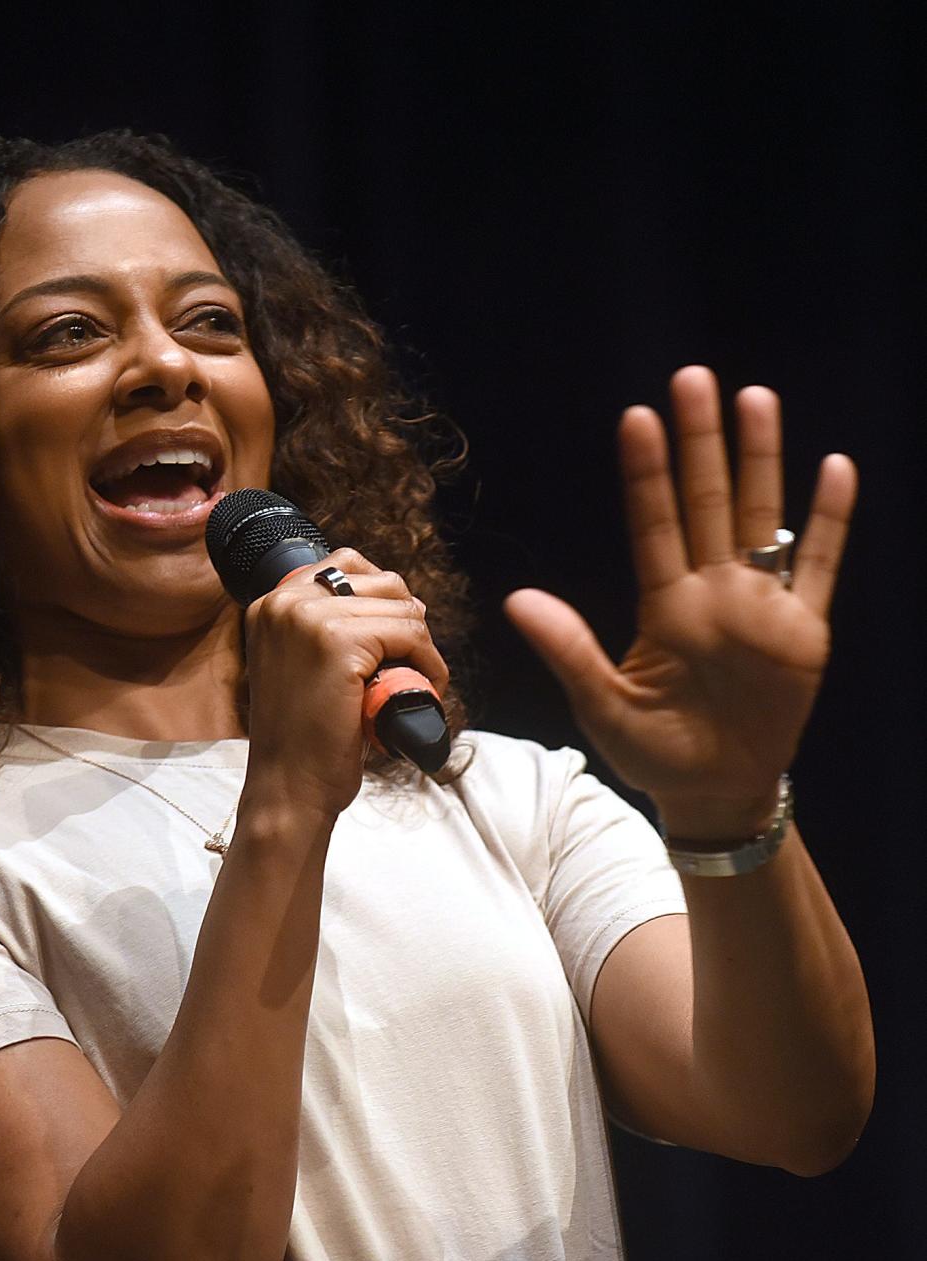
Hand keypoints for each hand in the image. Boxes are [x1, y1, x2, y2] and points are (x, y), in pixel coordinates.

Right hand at [243, 548, 448, 817]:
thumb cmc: (303, 737)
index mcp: (271, 604)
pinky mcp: (339, 641)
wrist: (289, 787)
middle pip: (382, 580)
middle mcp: (285, 603)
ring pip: (402, 607)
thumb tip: (402, 599)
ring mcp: (309, 619)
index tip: (393, 640)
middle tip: (408, 666)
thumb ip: (327, 627)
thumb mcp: (302, 665)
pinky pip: (410, 634)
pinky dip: (428, 663)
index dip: (383, 599)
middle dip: (407, 621)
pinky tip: (424, 688)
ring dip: (421, 646)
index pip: (346, 563)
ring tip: (414, 683)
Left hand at [503, 366, 856, 839]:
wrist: (714, 791)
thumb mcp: (603, 705)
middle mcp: (713, 593)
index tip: (637, 419)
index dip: (647, 474)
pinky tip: (835, 468)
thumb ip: (568, 650)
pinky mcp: (804, 631)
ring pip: (762, 516)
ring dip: (761, 461)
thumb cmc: (652, 750)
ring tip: (755, 399)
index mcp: (664, 606)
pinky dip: (828, 521)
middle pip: (707, 502)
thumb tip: (516, 600)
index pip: (653, 525)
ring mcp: (761, 607)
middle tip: (692, 379)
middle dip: (701, 443)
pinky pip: (818, 565)